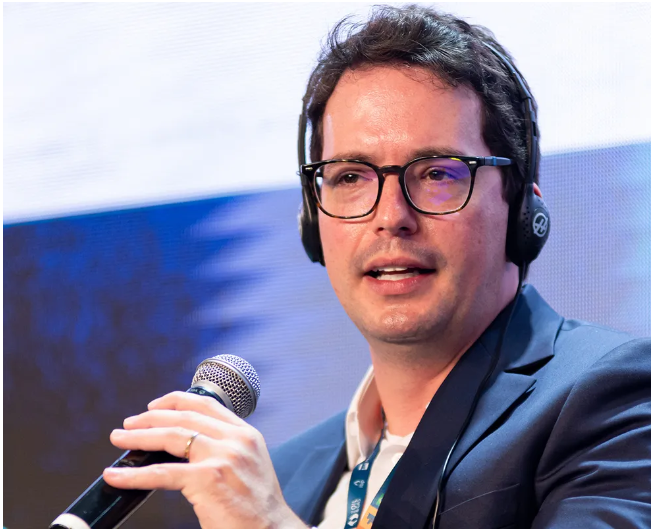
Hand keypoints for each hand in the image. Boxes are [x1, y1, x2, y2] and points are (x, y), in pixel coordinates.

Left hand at [102, 391, 306, 528]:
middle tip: (128, 425)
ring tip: (118, 439)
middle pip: (185, 417)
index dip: (176, 401)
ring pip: (172, 437)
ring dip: (139, 437)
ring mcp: (223, 457)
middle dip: (151, 418)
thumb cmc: (257, 510)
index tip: (154, 406)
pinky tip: (117, 476)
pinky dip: (135, 474)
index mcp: (246, 434)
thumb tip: (185, 448)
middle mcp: (236, 440)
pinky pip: (163, 473)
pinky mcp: (208, 479)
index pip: (206, 404)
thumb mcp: (249, 467)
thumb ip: (225, 451)